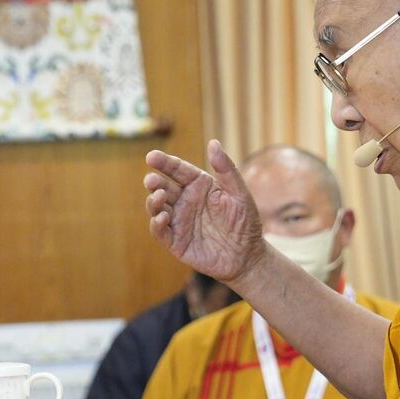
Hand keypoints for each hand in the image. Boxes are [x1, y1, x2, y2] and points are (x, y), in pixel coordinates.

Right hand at [143, 140, 263, 282]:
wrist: (248, 256)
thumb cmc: (246, 222)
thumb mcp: (239, 193)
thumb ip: (226, 169)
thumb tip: (213, 142)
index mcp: (199, 185)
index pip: (177, 170)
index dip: (164, 162)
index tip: (151, 156)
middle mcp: (185, 201)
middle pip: (163, 187)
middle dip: (154, 182)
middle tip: (151, 180)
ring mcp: (179, 221)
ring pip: (157, 208)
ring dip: (153, 201)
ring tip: (159, 196)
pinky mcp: (176, 242)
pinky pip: (161, 232)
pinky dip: (157, 224)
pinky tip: (163, 217)